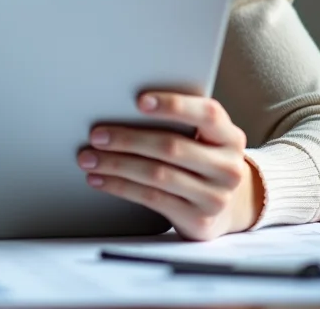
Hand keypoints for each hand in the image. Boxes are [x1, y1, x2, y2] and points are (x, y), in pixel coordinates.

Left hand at [77, 93, 264, 240]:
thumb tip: (121, 106)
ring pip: (157, 174)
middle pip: (171, 147)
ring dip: (116, 165)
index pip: (207, 114)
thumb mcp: (203, 136)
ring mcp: (215, 196)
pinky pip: (151, 198)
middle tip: (96, 134)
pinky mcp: (197, 220)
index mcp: (230, 136)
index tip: (139, 100)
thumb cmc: (203, 157)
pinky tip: (100, 179)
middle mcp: (228, 167)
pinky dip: (119, 186)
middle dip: (128, 139)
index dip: (174, 105)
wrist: (229, 205)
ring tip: (89, 158)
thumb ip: (179, 121)